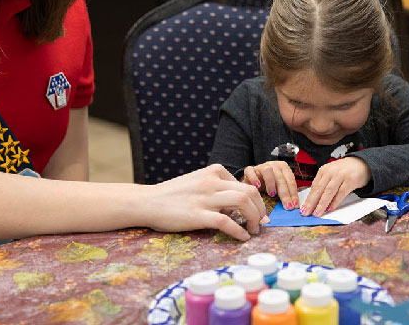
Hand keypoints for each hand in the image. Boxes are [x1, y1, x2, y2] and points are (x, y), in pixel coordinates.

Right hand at [152, 164, 267, 240]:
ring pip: (243, 202)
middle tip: (261, 223)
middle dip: (260, 209)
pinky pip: (226, 222)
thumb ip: (217, 190)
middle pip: (250, 191)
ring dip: (254, 218)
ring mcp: (205, 198)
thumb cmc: (172, 195)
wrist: (147, 201)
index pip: (245, 184)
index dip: (256, 201)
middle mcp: (212, 181)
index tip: (258, 214)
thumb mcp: (198, 183)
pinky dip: (239, 230)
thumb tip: (236, 208)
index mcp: (214, 171)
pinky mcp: (197, 215)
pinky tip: (242, 237)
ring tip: (253, 230)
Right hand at [242, 161, 298, 210]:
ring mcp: (261, 166)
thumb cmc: (268, 186)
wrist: (253, 182)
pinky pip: (251, 172)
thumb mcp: (279, 189)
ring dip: (271, 183)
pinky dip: (254, 179)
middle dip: (285, 194)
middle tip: (287, 206)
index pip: (290, 180)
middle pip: (280, 178)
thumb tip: (293, 206)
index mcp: (283, 168)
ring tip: (272, 195)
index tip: (295, 205)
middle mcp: (273, 165)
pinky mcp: (249, 170)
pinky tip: (257, 187)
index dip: (293, 194)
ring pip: (267, 170)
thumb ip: (286, 194)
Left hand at [300, 157, 370, 216]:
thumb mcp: (331, 174)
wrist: (362, 163)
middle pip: (319, 189)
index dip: (308, 199)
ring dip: (321, 204)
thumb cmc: (344, 171)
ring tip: (317, 213)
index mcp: (323, 171)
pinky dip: (335, 202)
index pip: (314, 187)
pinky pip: (341, 193)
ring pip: (328, 192)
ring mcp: (340, 176)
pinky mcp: (350, 181)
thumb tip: (314, 201)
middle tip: (306, 213)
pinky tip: (330, 208)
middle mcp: (330, 172)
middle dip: (311, 202)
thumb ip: (323, 185)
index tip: (303, 209)